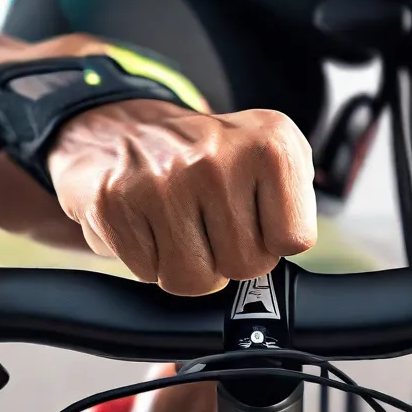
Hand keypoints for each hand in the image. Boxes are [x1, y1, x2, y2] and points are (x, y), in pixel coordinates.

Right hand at [48, 100, 317, 295]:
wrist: (120, 131)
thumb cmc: (204, 159)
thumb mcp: (269, 159)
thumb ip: (296, 202)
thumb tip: (292, 246)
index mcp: (269, 142)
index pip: (294, 240)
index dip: (270, 240)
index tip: (251, 215)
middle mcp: (217, 155)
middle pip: (246, 265)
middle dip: (227, 256)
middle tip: (208, 222)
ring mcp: (164, 178)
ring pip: (196, 279)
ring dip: (186, 264)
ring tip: (178, 225)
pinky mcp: (115, 201)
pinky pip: (148, 273)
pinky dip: (147, 258)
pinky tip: (147, 222)